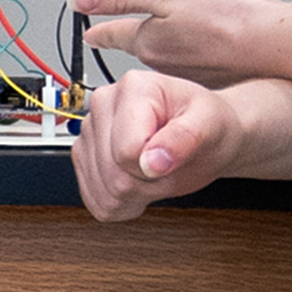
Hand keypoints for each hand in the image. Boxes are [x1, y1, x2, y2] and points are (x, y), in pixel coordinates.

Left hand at [67, 0, 291, 81]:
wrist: (276, 45)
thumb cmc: (228, 16)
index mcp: (150, 42)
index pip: (114, 35)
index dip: (100, 30)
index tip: (90, 34)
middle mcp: (167, 66)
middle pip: (144, 48)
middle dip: (137, 38)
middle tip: (130, 33)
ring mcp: (193, 75)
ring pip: (172, 58)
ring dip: (171, 48)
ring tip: (177, 36)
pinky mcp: (220, 80)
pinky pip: (199, 67)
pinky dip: (200, 57)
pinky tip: (214, 48)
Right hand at [76, 69, 249, 220]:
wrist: (204, 134)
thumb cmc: (207, 124)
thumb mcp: (209, 126)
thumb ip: (183, 140)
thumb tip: (152, 161)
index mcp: (133, 88)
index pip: (126, 151)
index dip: (154, 168)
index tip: (172, 157)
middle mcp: (104, 104)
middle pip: (113, 174)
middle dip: (147, 184)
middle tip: (168, 167)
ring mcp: (89, 131)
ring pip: (103, 192)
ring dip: (135, 195)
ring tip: (155, 172)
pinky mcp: (83, 156)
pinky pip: (95, 201)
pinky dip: (120, 203)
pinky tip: (138, 183)